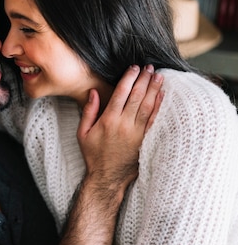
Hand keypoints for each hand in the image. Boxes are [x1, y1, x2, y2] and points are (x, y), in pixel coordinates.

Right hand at [77, 65, 163, 190]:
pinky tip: (162, 95)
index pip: (121, 93)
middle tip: (149, 67)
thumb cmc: (94, 155)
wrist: (107, 178)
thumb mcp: (83, 133)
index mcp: (108, 120)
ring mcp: (136, 133)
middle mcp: (124, 125)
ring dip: (154, 89)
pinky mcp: (144, 140)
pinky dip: (159, 106)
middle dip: (144, 79)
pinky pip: (153, 120)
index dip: (129, 78)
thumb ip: (88, 111)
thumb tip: (94, 92)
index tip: (134, 67)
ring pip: (147, 106)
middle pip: (137, 96)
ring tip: (158, 75)